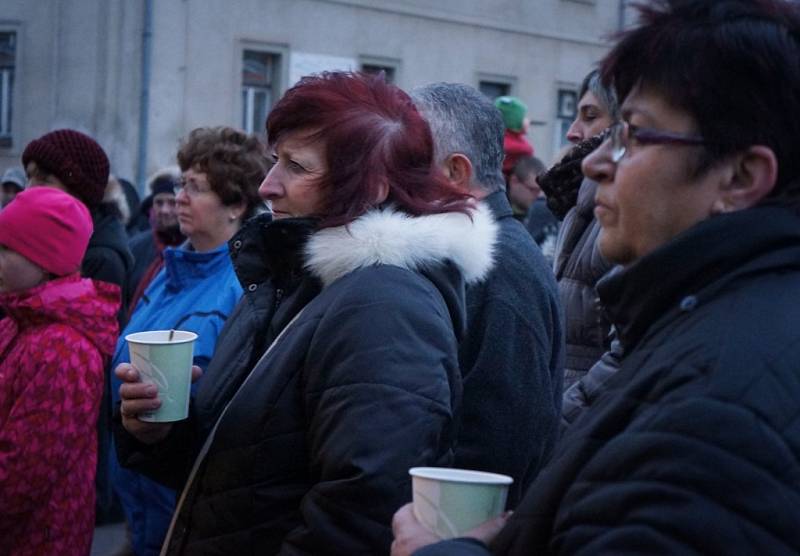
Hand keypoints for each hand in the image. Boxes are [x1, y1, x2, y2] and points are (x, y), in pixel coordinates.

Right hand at [115, 363, 201, 443]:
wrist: (162, 421)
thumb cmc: (164, 395)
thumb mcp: (173, 384)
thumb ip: (184, 376)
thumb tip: (197, 370)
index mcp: (135, 379)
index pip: (122, 371)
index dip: (125, 371)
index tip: (134, 373)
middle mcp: (128, 393)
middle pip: (125, 389)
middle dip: (137, 389)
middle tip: (154, 389)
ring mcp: (128, 409)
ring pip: (128, 406)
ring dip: (142, 404)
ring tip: (158, 402)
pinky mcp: (133, 424)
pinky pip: (136, 424)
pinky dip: (147, 422)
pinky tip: (157, 421)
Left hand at [391, 502, 510, 555]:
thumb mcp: (471, 545)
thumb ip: (488, 530)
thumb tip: (505, 516)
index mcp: (409, 539)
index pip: (401, 516)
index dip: (411, 509)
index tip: (423, 506)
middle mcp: (400, 555)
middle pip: (403, 537)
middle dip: (416, 533)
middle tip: (433, 529)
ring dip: (417, 553)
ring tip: (435, 550)